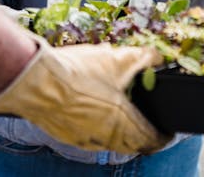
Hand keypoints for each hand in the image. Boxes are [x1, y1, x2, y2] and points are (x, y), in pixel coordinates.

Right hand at [0, 36, 167, 154]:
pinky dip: (96, 128)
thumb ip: (142, 58)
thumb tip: (157, 57)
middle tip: (147, 127)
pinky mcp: (66, 134)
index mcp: (122, 123)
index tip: (167, 132)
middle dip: (142, 137)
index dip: (163, 136)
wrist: (35, 81)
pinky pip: (88, 136)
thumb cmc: (75, 73)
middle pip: (131, 145)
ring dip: (119, 133)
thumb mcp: (116, 59)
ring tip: (120, 117)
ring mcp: (84, 138)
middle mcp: (105, 136)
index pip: (151, 139)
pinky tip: (91, 111)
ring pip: (109, 142)